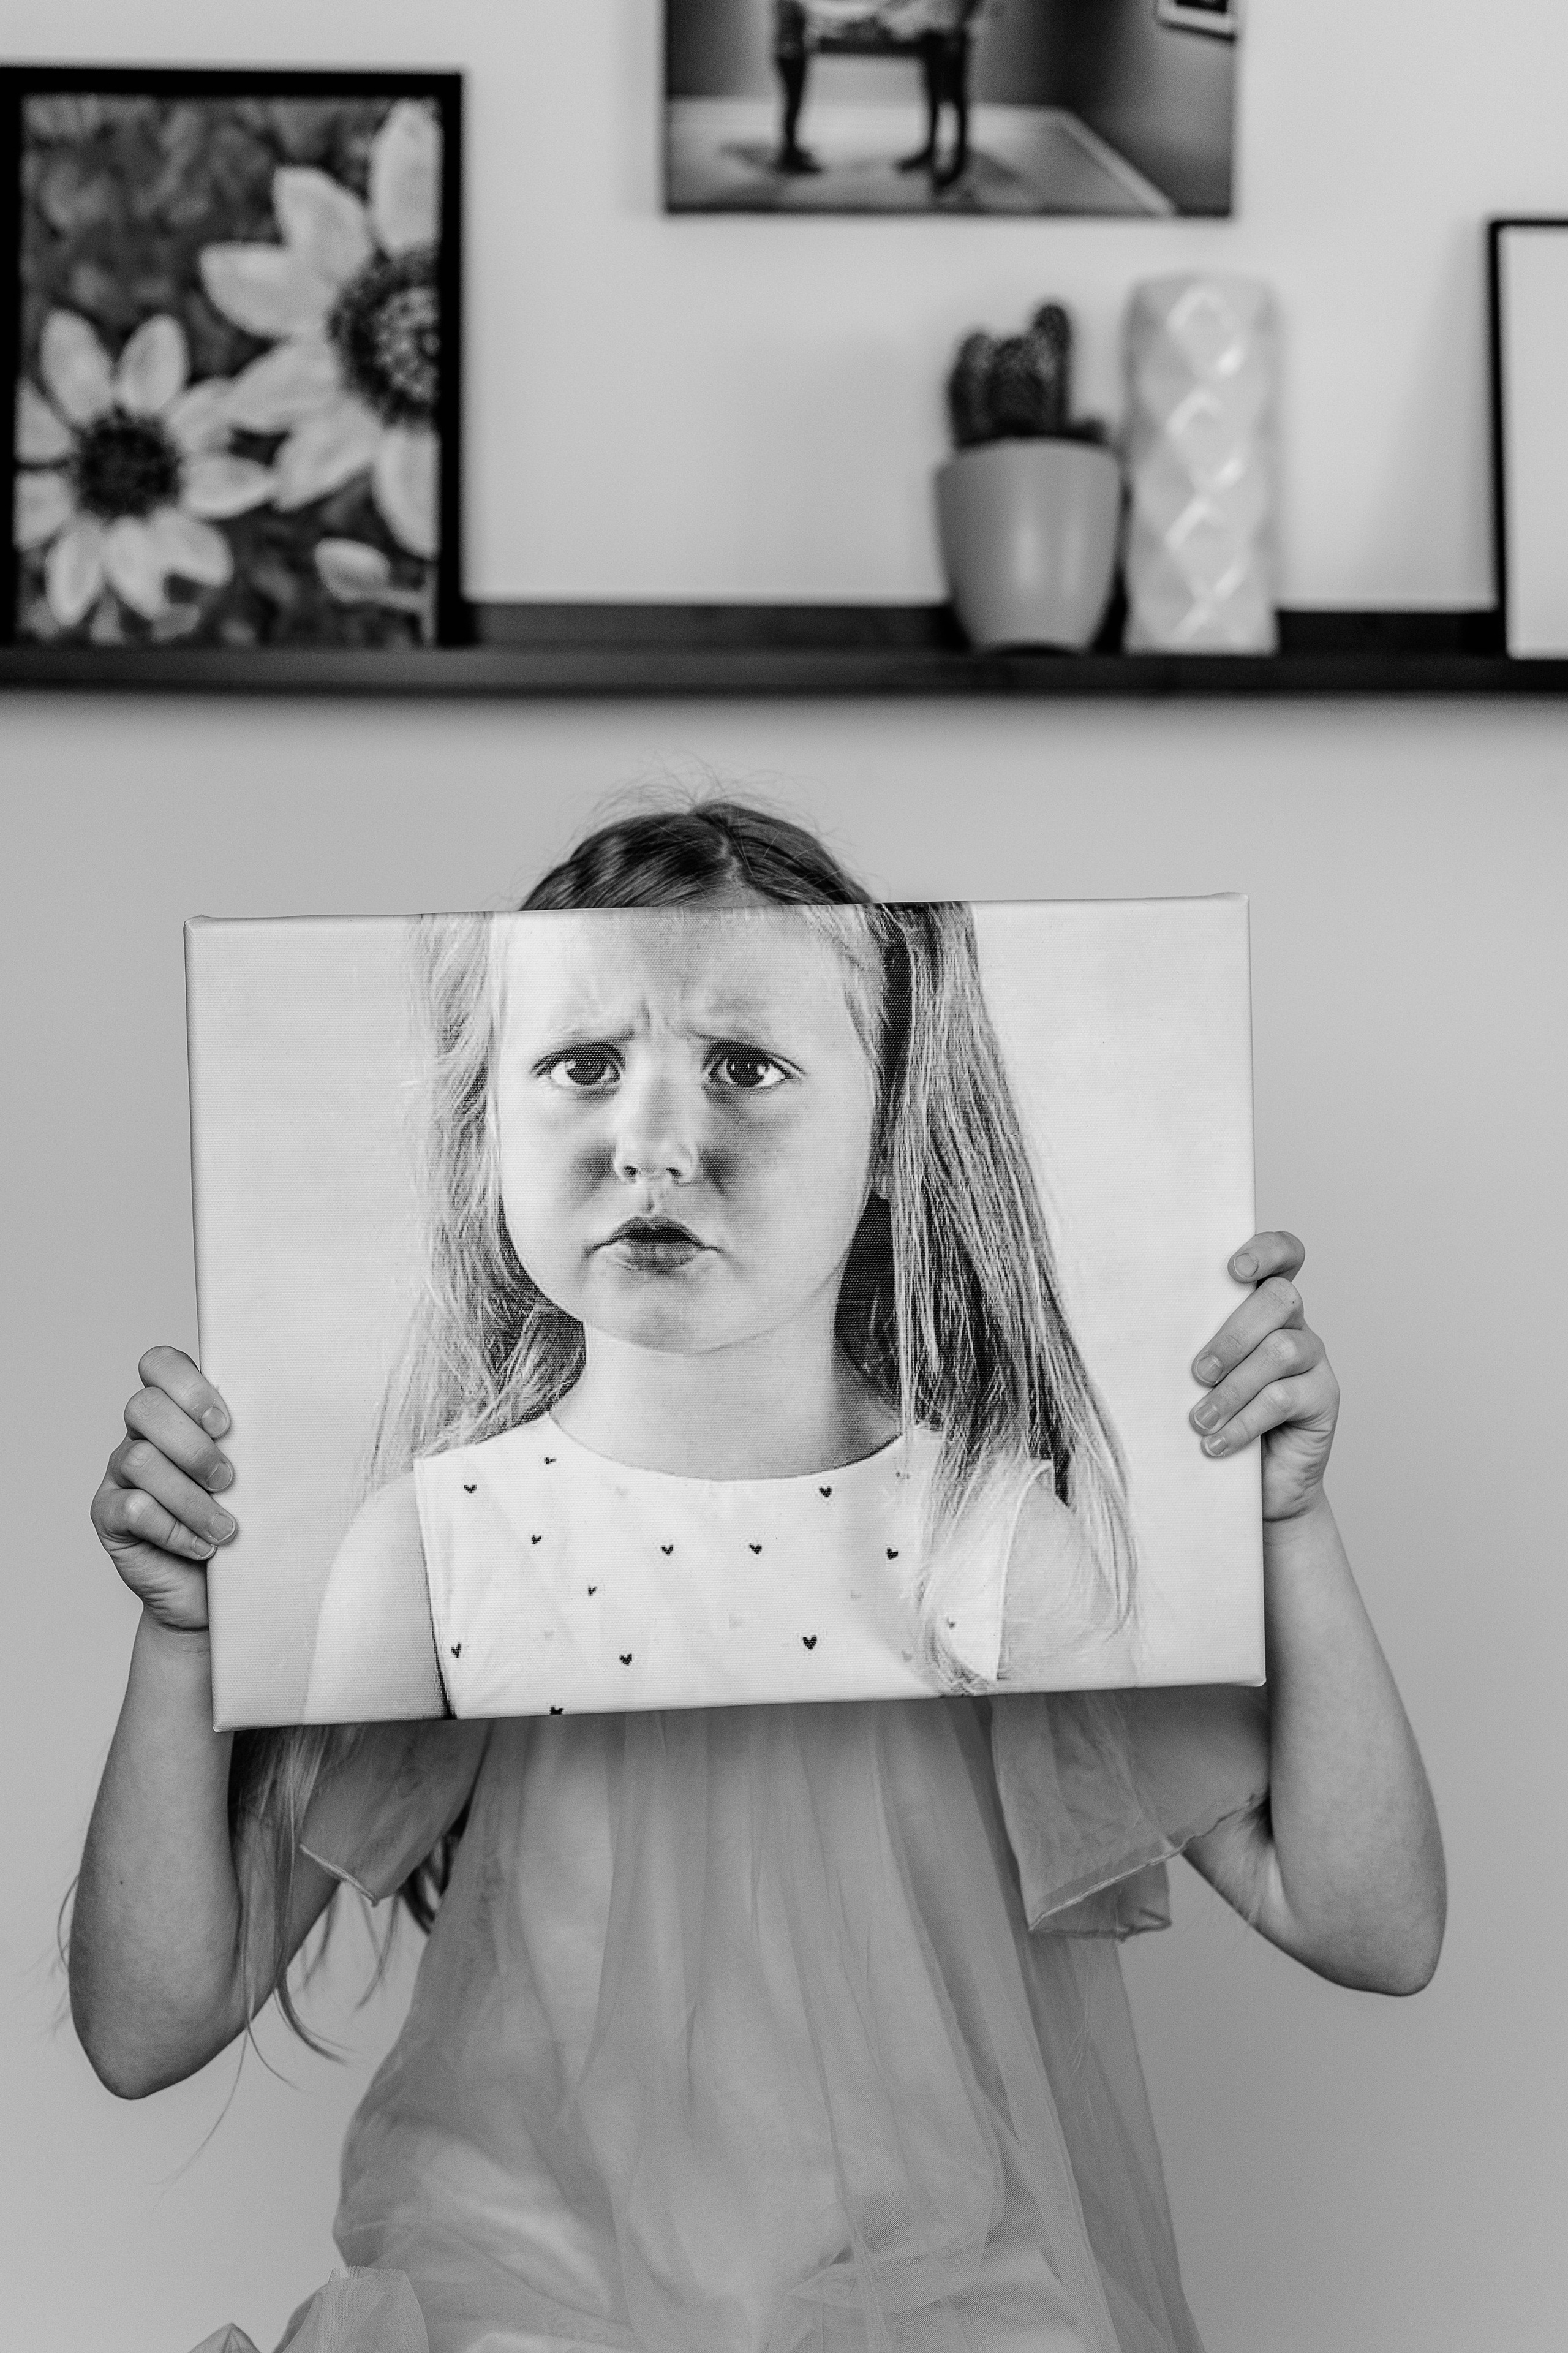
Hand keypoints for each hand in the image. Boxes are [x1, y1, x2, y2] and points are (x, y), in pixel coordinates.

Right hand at [91, 1348, 236, 1631]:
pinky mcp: (109, 1517)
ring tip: (226, 1528)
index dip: (188, 1385)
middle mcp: (142, 1435)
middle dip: (192, 1444)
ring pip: (140, 1460)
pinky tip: (202, 1547)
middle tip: (229, 1479)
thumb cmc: (245, 1526)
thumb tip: (305, 1416)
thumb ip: (259, 1440)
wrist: (215, 1595)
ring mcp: (120, 1475)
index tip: (225, 1423)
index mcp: (177, 1411)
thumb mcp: (259, 1476)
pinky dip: (174, 1529)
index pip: (160, 1363)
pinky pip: (131, 1508)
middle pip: (143, 1407)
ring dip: (191, 1497)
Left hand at [1189, 1232, 1339, 1522]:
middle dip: (1233, 1334)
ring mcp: (1314, 1361)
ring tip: (1199, 1419)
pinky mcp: (1324, 1399)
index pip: (1284, 1254)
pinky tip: (1215, 1444)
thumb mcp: (1196, 1375)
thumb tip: (1132, 1328)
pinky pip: (1284, 1398)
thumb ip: (1185, 1344)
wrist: (1256, 1486)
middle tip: (1198, 1373)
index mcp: (1262, 1306)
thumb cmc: (1215, 1418)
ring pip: (1281, 1350)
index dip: (1266, 1251)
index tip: (1234, 1270)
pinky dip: (1243, 1422)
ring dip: (1233, 1387)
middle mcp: (1294, 1325)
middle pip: (1281, 1299)